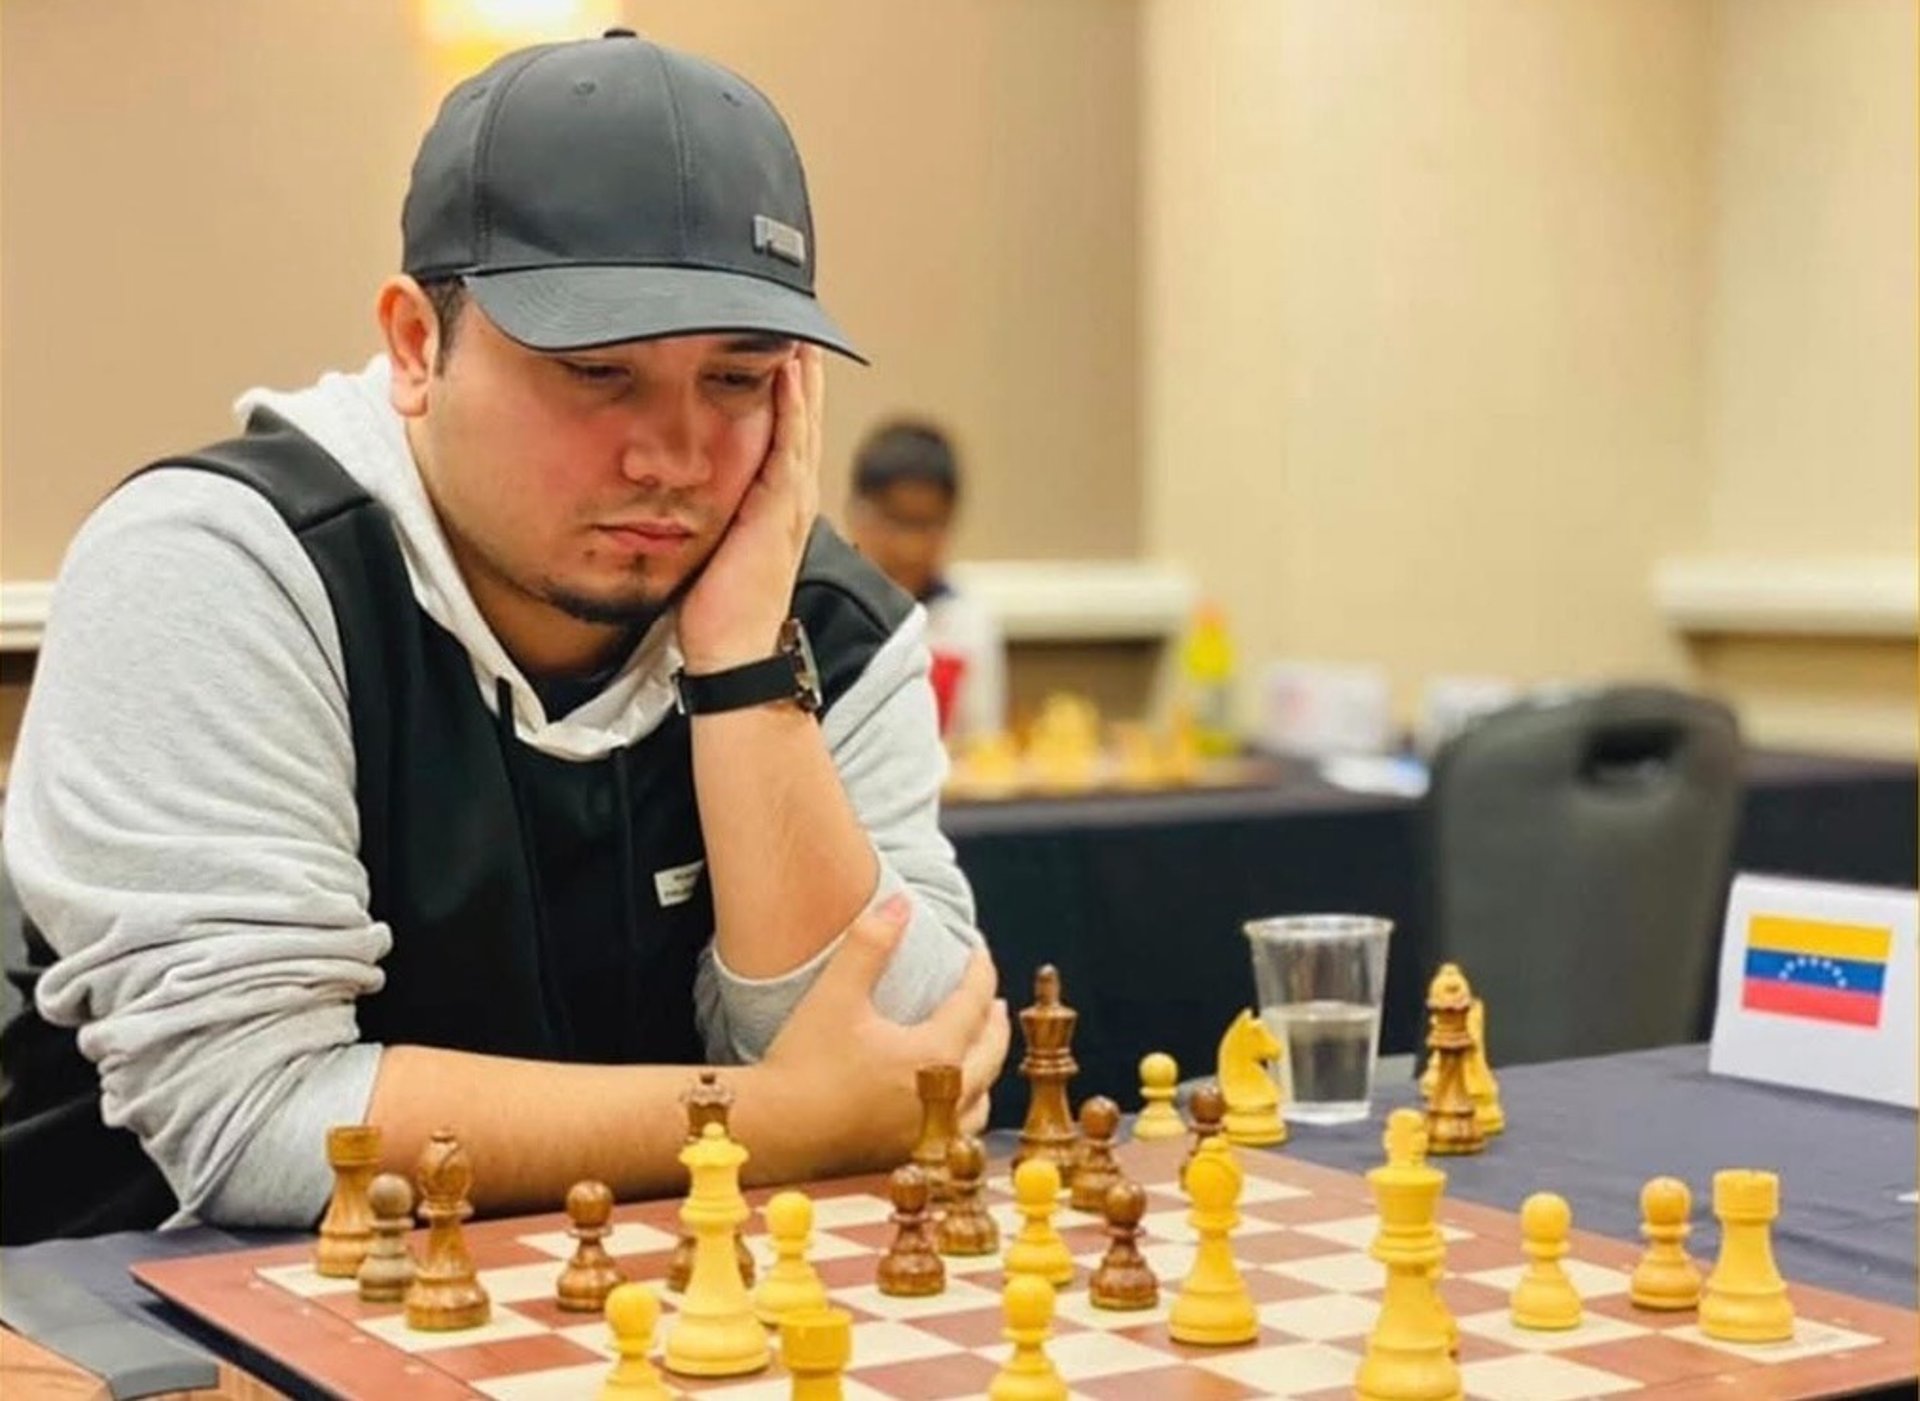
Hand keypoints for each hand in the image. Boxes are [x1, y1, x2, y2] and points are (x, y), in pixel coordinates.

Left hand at [676, 346, 823, 672]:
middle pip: (803, 415)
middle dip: (802, 366)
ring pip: (803, 421)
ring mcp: (792, 500)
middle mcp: (792, 494)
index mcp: (777, 502)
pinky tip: (790, 369)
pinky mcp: (781, 509)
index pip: (787, 430)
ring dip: (804, 372)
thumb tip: (670, 493)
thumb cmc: (715, 609)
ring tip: (798, 324)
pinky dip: (794, 405)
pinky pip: (790, 445)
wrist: (733, 652)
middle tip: (795, 313)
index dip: (788, 387)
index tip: (778, 342)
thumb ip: (702, 514)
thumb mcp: (708, 546)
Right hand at [756, 895, 1010, 1177]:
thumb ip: (870, 944)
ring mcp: (926, 1132)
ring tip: (978, 1049)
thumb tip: (900, 903)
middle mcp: (941, 1098)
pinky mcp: (908, 1154)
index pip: (973, 1003)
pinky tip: (949, 1100)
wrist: (771, 1131)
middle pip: (991, 1052)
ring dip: (986, 1067)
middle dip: (995, 1020)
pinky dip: (965, 1107)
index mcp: (932, 1054)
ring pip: (980, 1098)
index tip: (977, 951)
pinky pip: (957, 1130)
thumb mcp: (835, 994)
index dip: (980, 971)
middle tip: (992, 998)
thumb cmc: (801, 1063)